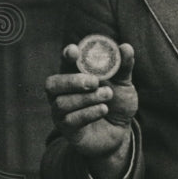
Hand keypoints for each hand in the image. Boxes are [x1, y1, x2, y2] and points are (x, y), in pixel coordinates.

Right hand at [45, 43, 137, 178]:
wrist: (121, 131)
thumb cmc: (118, 102)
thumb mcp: (124, 84)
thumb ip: (124, 66)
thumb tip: (126, 47)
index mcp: (74, 76)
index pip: (64, 63)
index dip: (66, 56)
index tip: (74, 50)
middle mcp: (63, 93)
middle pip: (52, 84)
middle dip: (72, 81)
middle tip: (94, 81)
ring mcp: (62, 112)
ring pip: (61, 103)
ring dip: (86, 99)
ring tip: (107, 96)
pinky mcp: (68, 130)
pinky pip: (70, 121)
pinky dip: (88, 113)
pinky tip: (104, 109)